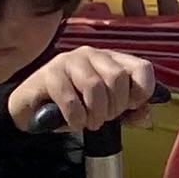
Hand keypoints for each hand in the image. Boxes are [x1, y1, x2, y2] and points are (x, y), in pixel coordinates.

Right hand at [9, 45, 159, 134]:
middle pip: (118, 77)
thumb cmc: (73, 106)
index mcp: (112, 60)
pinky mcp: (49, 73)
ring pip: (95, 86)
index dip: (143, 91)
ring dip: (95, 113)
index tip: (131, 108)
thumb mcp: (105, 110)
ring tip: (89, 123)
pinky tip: (74, 123)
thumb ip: (128, 113)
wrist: (32, 109)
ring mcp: (70, 61)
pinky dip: (76, 117)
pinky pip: (70, 98)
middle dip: (114, 106)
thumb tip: (146, 117)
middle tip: (104, 119)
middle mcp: (93, 54)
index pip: (142, 67)